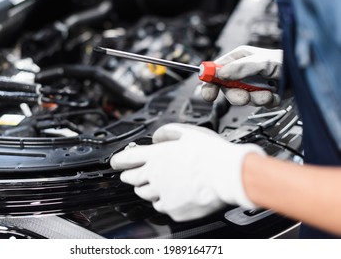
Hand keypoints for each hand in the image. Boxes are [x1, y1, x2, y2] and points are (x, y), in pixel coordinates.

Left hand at [110, 123, 264, 221]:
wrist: (227, 175)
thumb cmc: (211, 153)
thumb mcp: (188, 132)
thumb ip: (167, 132)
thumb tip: (157, 137)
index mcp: (157, 156)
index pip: (128, 159)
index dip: (118, 160)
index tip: (114, 162)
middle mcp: (155, 176)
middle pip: (131, 178)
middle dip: (129, 175)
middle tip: (131, 174)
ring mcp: (162, 194)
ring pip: (144, 193)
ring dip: (145, 188)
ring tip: (153, 184)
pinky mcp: (172, 209)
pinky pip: (160, 206)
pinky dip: (162, 200)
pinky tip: (170, 195)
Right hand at [201, 45, 281, 106]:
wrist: (305, 75)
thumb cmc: (287, 61)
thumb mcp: (261, 61)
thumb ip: (240, 68)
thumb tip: (220, 74)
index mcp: (238, 59)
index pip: (215, 70)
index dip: (209, 81)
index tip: (208, 92)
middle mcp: (242, 72)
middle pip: (225, 89)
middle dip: (235, 95)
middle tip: (243, 97)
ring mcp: (251, 85)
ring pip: (241, 99)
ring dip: (254, 98)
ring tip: (266, 93)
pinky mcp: (261, 96)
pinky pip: (256, 104)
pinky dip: (265, 101)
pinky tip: (273, 94)